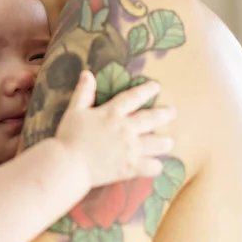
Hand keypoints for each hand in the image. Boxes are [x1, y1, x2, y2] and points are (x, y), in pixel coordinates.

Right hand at [56, 71, 175, 187]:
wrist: (68, 164)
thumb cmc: (68, 137)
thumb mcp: (74, 110)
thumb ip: (83, 92)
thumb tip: (88, 73)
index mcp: (112, 113)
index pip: (133, 98)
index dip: (146, 90)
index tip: (157, 86)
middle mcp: (125, 129)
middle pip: (152, 119)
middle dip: (165, 114)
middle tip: (173, 112)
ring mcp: (130, 149)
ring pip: (157, 143)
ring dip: (165, 142)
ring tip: (169, 142)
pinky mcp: (130, 167)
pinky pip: (151, 167)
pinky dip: (155, 166)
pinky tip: (157, 165)